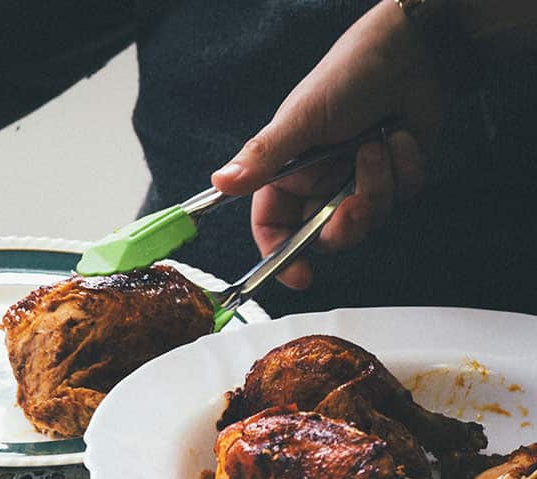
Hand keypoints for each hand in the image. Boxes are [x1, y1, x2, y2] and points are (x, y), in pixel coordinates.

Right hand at [211, 0, 443, 288]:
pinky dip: (406, 167)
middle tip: (355, 204)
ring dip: (378, 182)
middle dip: (344, 226)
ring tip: (379, 142)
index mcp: (287, 174)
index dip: (282, 256)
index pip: (273, 228)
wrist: (411, 50)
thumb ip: (263, 157)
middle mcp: (320, 183)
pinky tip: (401, 136)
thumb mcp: (300, 119)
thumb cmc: (347, 76)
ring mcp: (358, 182)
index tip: (301, 276)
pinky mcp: (396, 176)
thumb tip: (220, 183)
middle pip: (324, 236)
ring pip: (369, 219)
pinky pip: (403, 196)